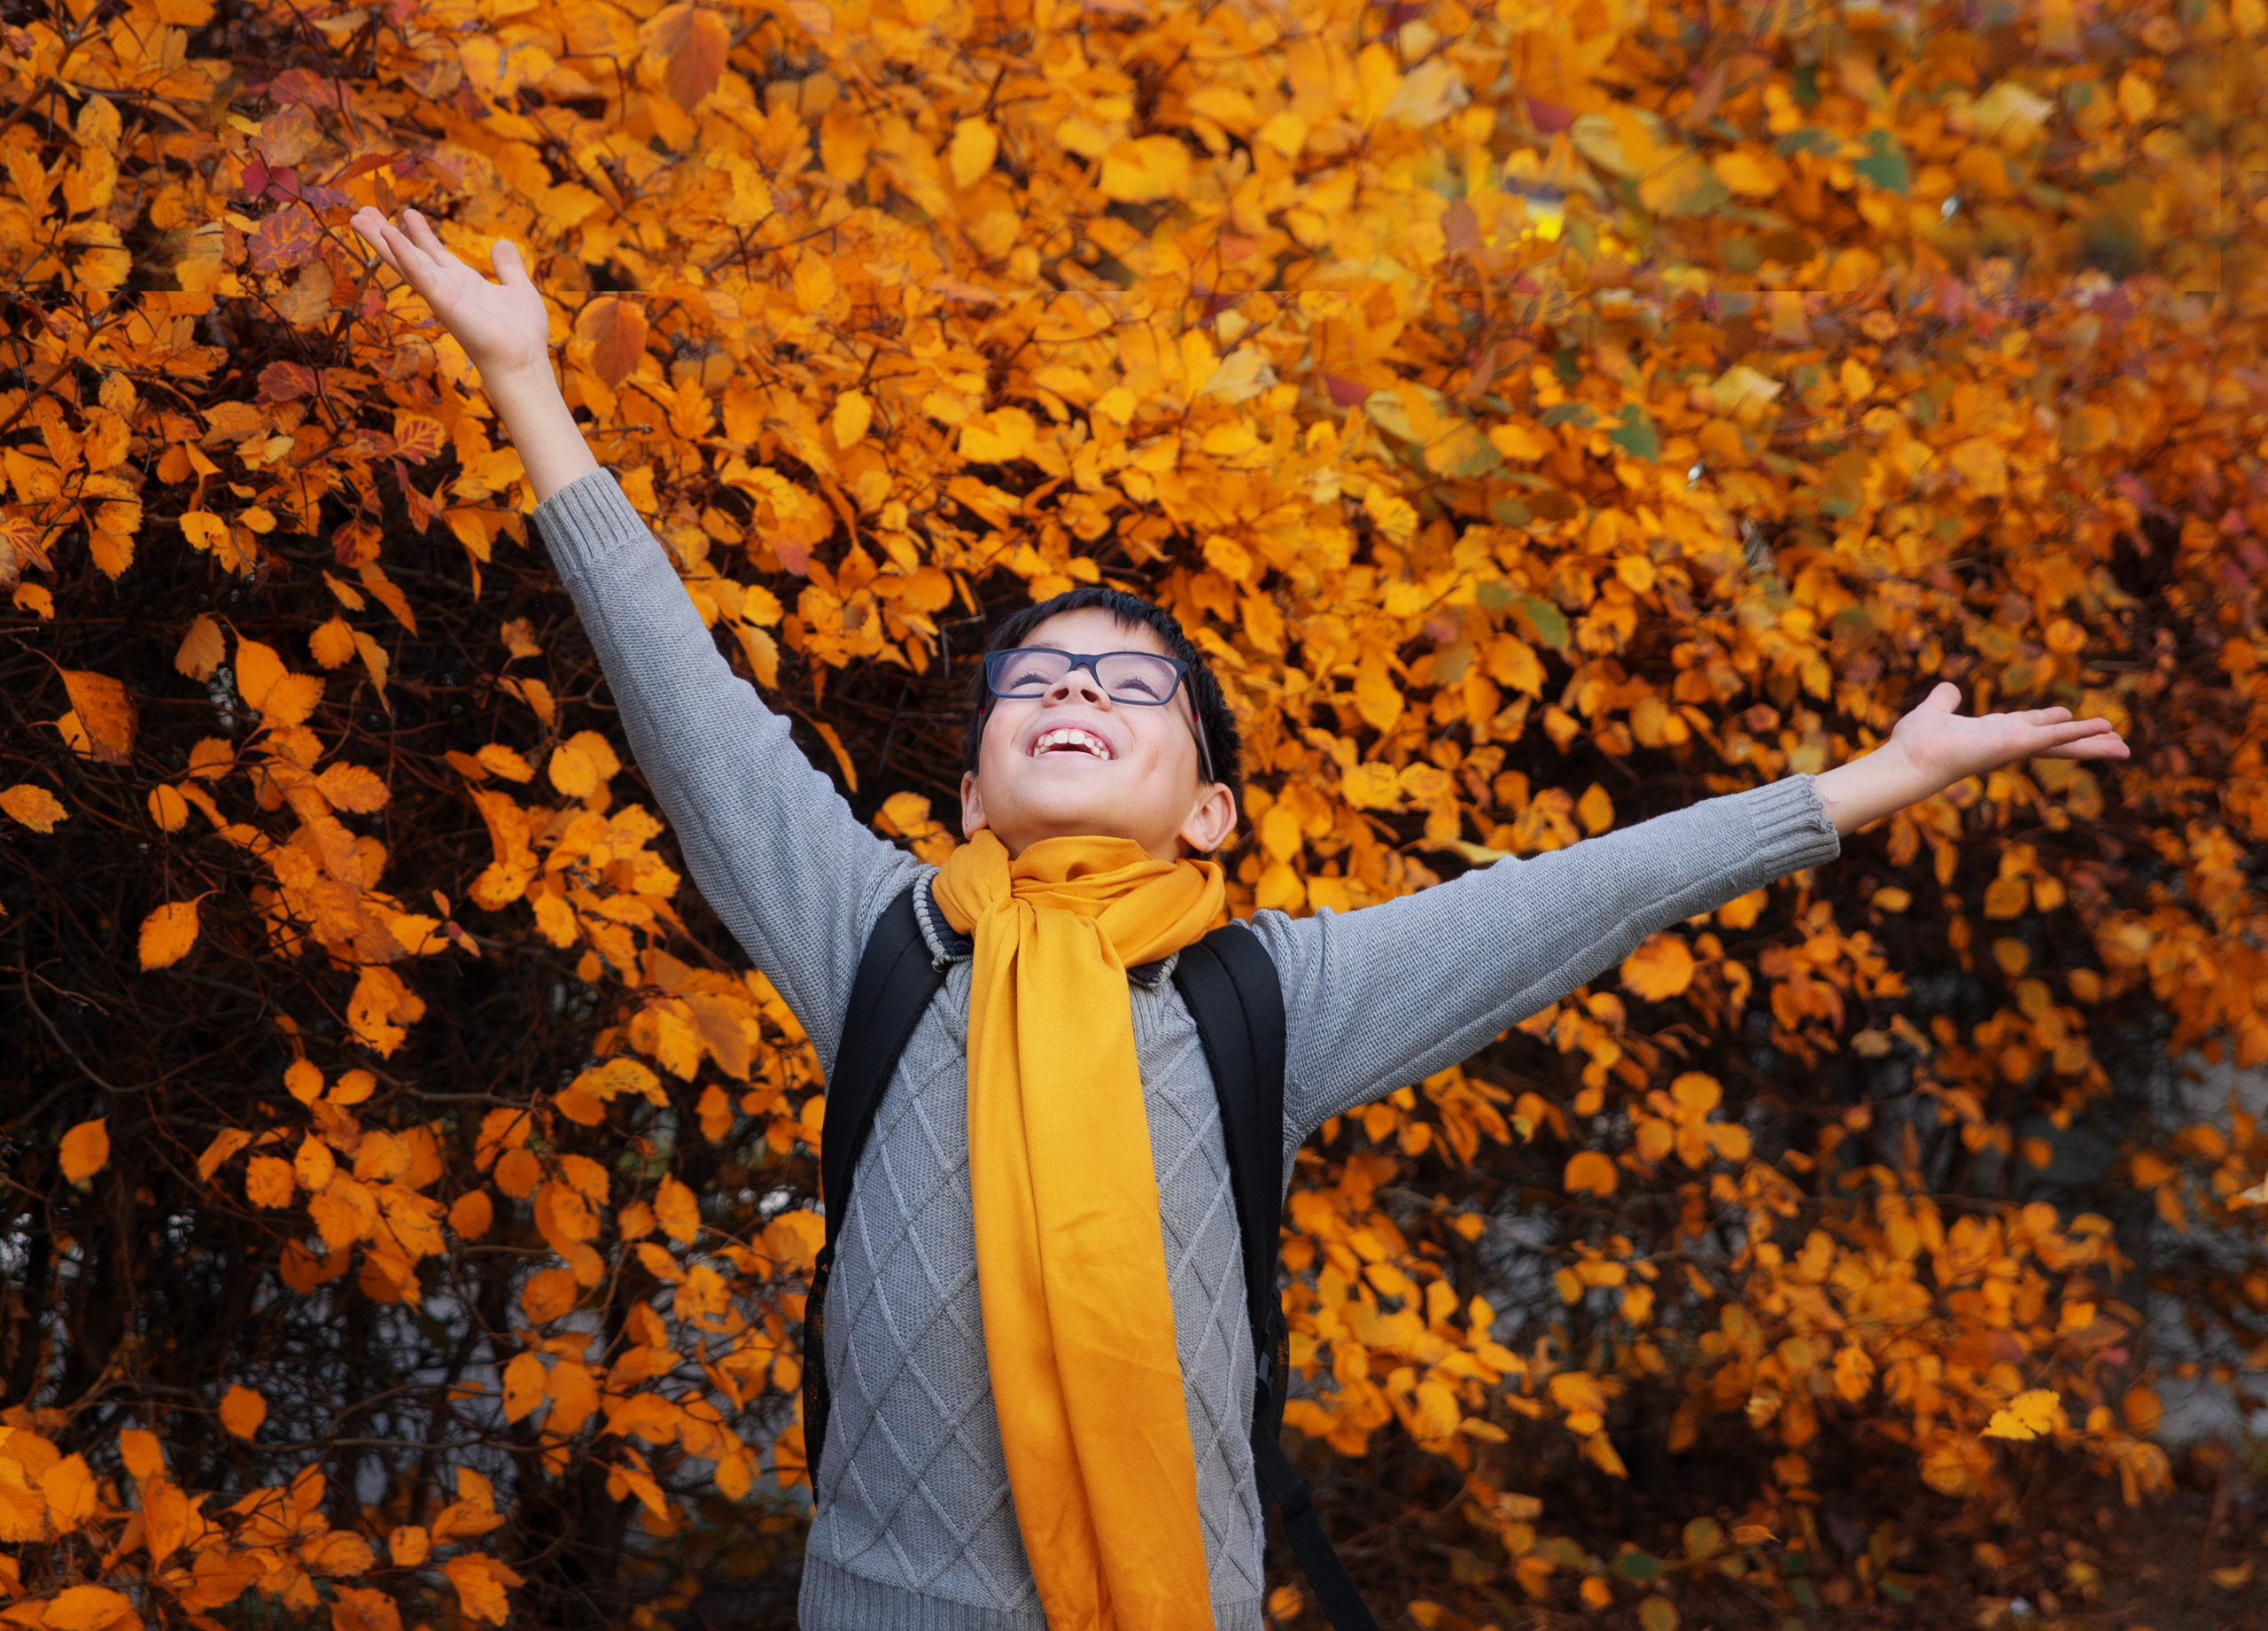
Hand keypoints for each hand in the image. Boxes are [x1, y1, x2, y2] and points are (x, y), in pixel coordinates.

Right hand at [349, 207, 550, 382]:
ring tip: (358, 217)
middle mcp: (446, 288)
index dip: (420, 233)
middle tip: (362, 211)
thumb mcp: (518, 288)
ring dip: (380, 240)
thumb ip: (508, 267)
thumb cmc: (522, 334)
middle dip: (385, 234)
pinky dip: (403, 255)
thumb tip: (503, 242)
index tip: (406, 212)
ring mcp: (441, 294)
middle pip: (409, 255)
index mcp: (463, 283)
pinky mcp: (442, 301)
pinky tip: (388, 235)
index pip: (435, 254)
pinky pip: (419, 274)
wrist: (524, 359)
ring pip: (404, 261)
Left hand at [1886, 680, 2129, 787]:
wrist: (1907, 759)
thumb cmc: (1915, 742)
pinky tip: (2104, 731)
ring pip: (2062, 744)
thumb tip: (1948, 688)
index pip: (2030, 726)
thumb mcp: (1934, 711)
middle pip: (2055, 740)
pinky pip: (2054, 738)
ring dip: (2092, 743)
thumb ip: (1944, 700)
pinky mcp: (2016, 746)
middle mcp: (2008, 742)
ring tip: (2122, 746)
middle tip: (2114, 742)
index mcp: (1993, 732)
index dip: (2051, 722)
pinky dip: (2079, 734)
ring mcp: (2014, 746)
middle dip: (2083, 740)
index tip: (2069, 716)